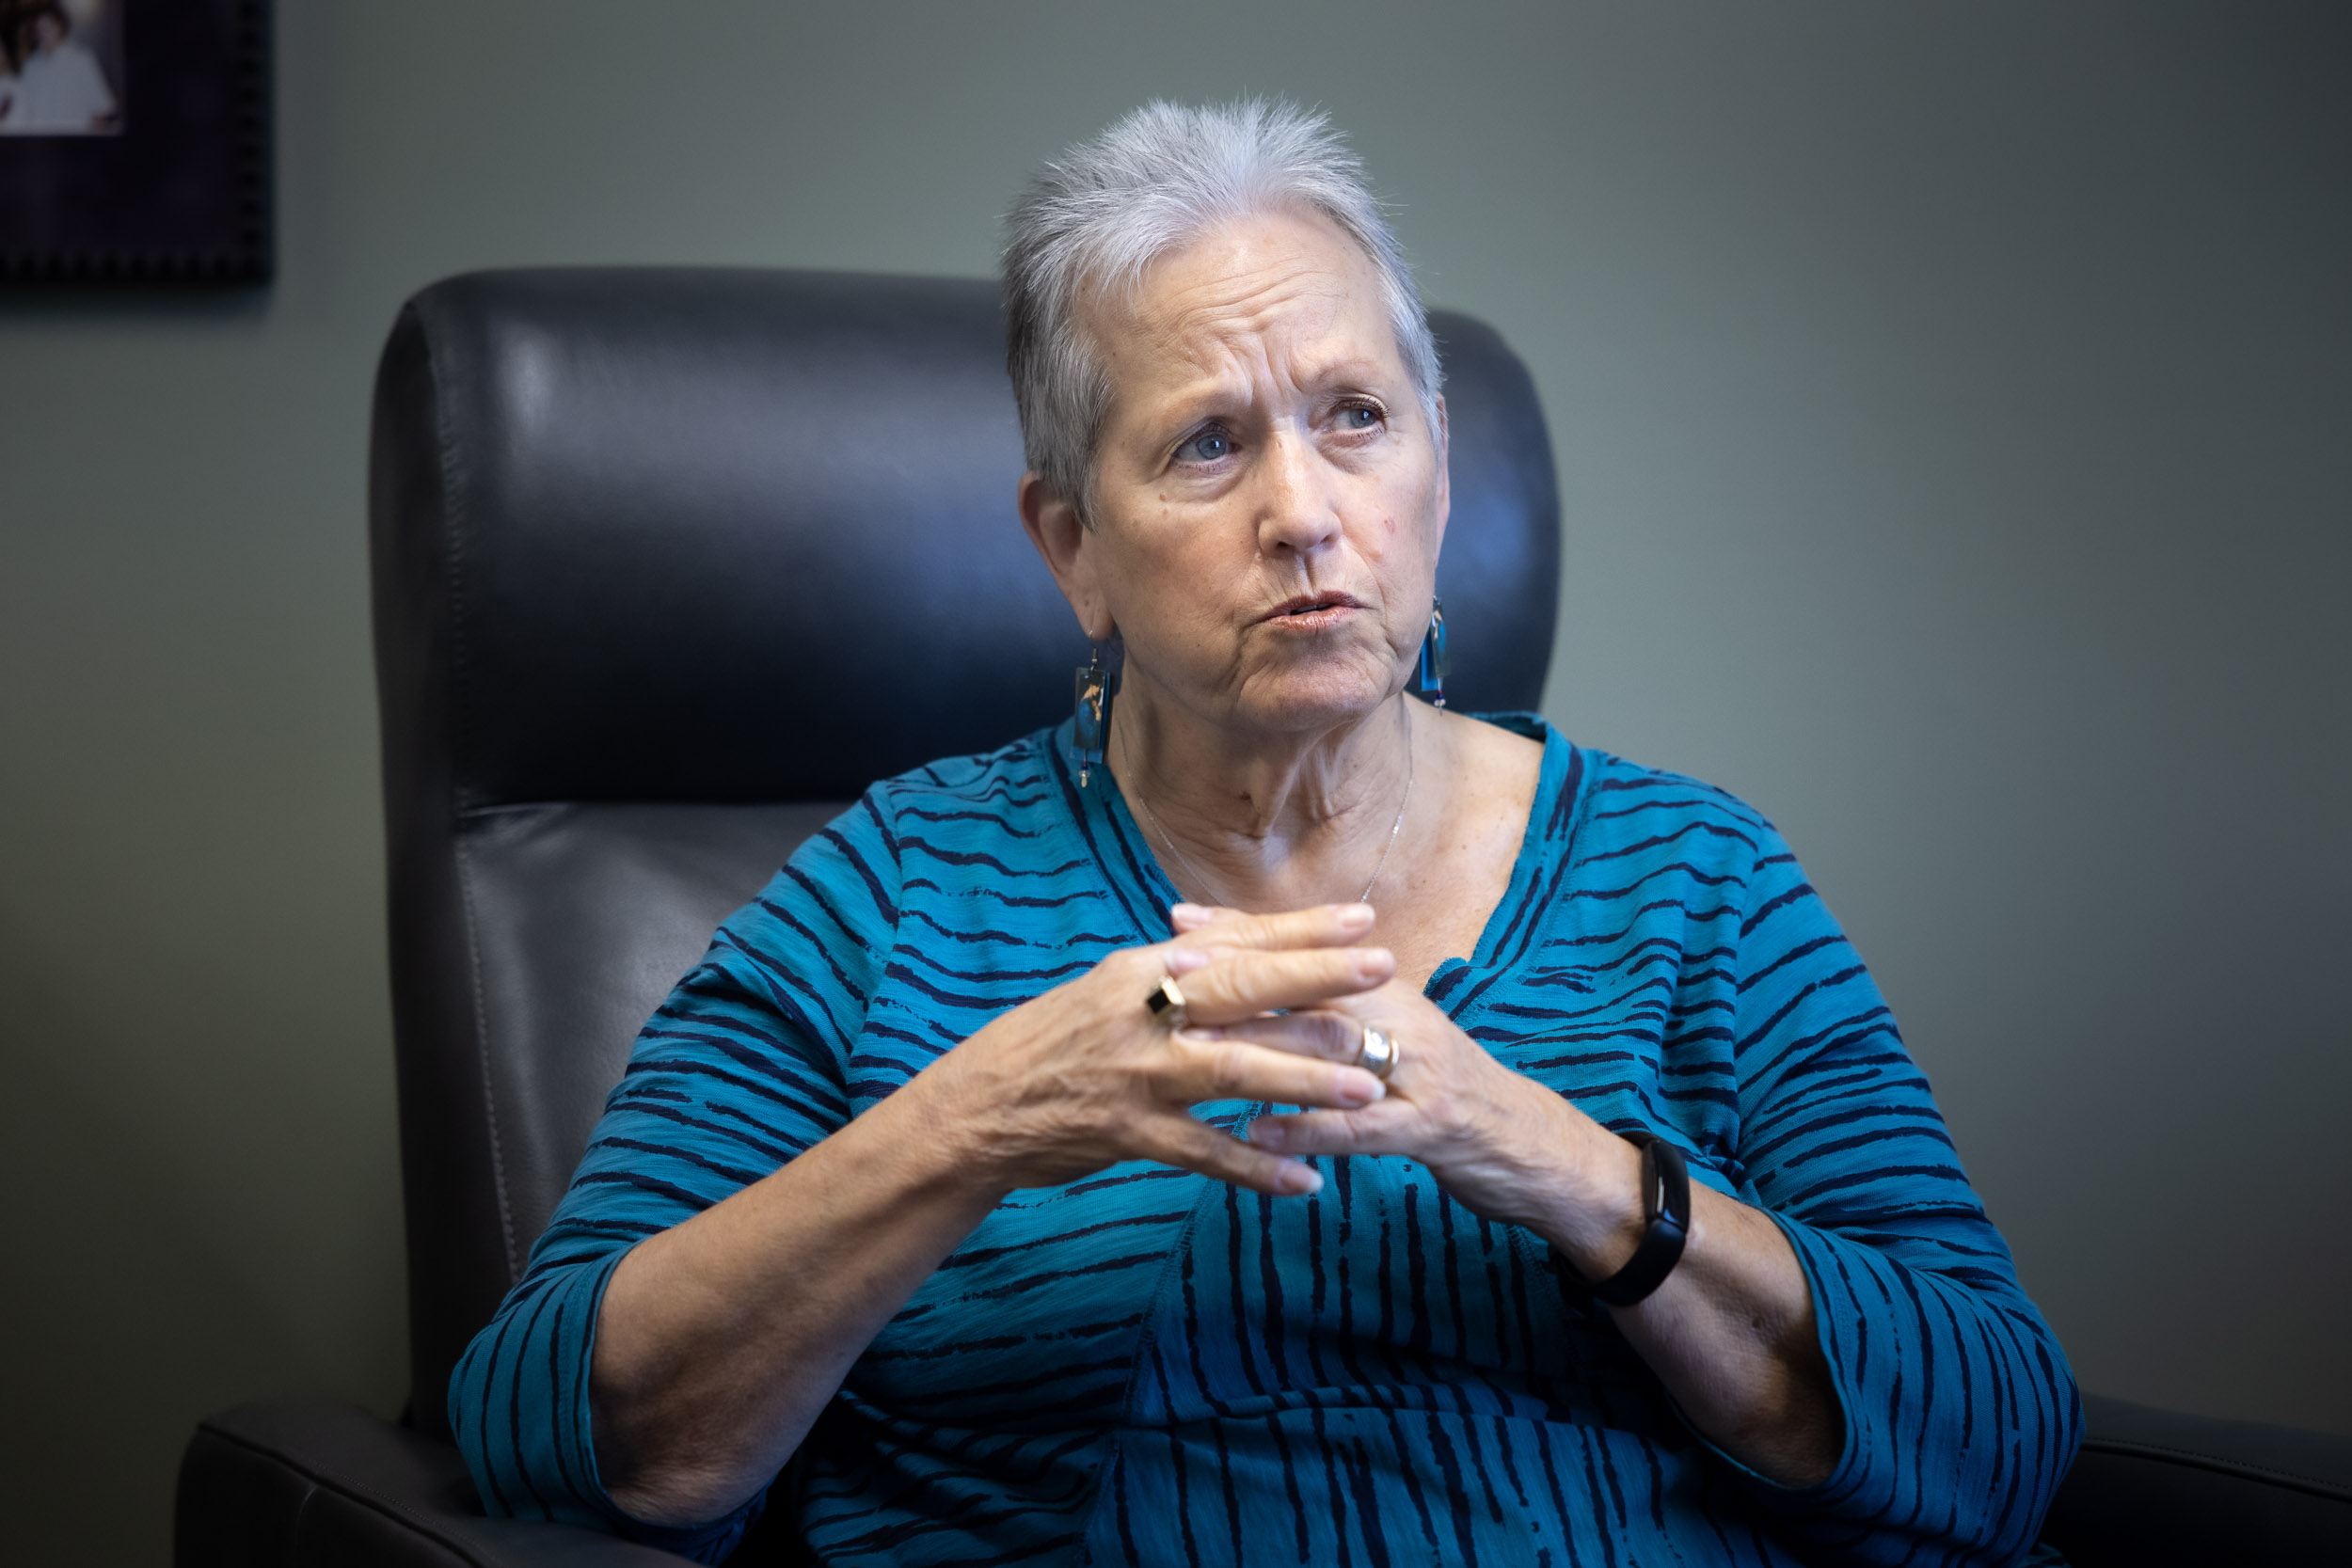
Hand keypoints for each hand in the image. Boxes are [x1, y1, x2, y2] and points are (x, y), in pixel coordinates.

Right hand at [909, 903, 1397, 1197]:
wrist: (977, 1107)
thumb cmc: (1051, 1043)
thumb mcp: (1108, 988)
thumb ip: (1172, 969)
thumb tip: (1230, 941)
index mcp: (1141, 968)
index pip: (1235, 941)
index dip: (1301, 931)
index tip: (1363, 918)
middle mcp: (1142, 1012)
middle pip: (1243, 991)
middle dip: (1319, 980)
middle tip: (1387, 971)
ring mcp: (1136, 1074)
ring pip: (1234, 1069)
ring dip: (1306, 1077)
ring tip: (1369, 1087)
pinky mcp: (1129, 1134)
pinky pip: (1205, 1153)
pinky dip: (1256, 1166)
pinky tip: (1307, 1180)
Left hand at [1167, 906, 1637, 1250]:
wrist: (1527, 1145)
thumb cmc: (1440, 1090)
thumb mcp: (1392, 1034)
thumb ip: (1332, 1003)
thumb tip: (1261, 971)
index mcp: (1388, 991)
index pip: (1308, 953)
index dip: (1243, 936)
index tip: (1176, 922)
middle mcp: (1404, 1017)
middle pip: (1312, 988)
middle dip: (1237, 980)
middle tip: (1168, 977)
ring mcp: (1418, 1072)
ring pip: (1333, 1051)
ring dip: (1261, 1050)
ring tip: (1195, 1049)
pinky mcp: (1429, 1130)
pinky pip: (1359, 1129)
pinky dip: (1307, 1130)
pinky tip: (1256, 1136)